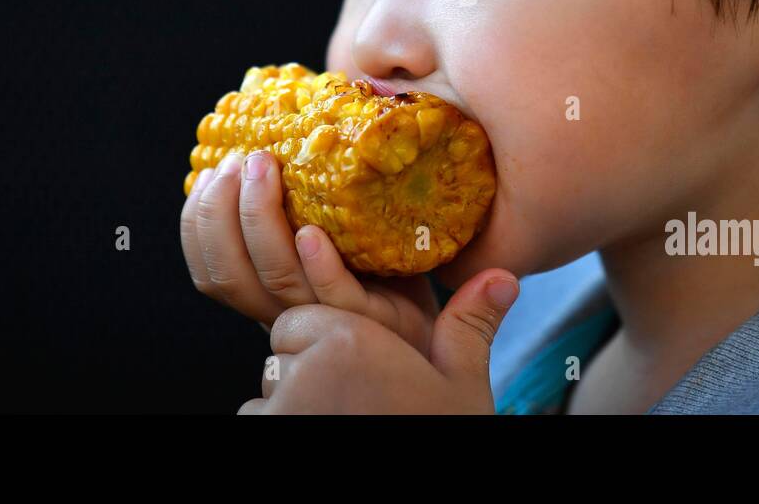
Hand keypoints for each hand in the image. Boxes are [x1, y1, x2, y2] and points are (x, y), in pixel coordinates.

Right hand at [180, 150, 440, 354]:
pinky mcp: (369, 316)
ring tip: (266, 168)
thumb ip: (296, 196)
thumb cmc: (375, 263)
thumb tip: (275, 120)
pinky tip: (311, 231)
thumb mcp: (326, 225)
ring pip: (276, 278)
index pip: (210, 268)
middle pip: (229, 274)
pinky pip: (335, 294)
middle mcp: (286, 306)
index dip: (198, 222)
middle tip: (241, 161)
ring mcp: (326, 313)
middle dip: (220, 213)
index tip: (208, 172)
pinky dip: (317, 264)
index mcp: (266, 287)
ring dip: (261, 220)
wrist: (439, 316)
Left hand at [238, 267, 519, 412]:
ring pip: (268, 393)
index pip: (299, 320)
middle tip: (352, 400)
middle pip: (280, 353)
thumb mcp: (461, 387)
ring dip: (291, 405)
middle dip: (304, 371)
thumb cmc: (438, 434)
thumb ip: (468, 327)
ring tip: (342, 421)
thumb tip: (500, 277)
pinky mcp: (267, 434)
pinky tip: (323, 436)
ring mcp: (283, 409)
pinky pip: (258, 422)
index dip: (324, 342)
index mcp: (352, 339)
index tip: (357, 368)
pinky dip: (281, 428)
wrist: (424, 499)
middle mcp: (307, 369)